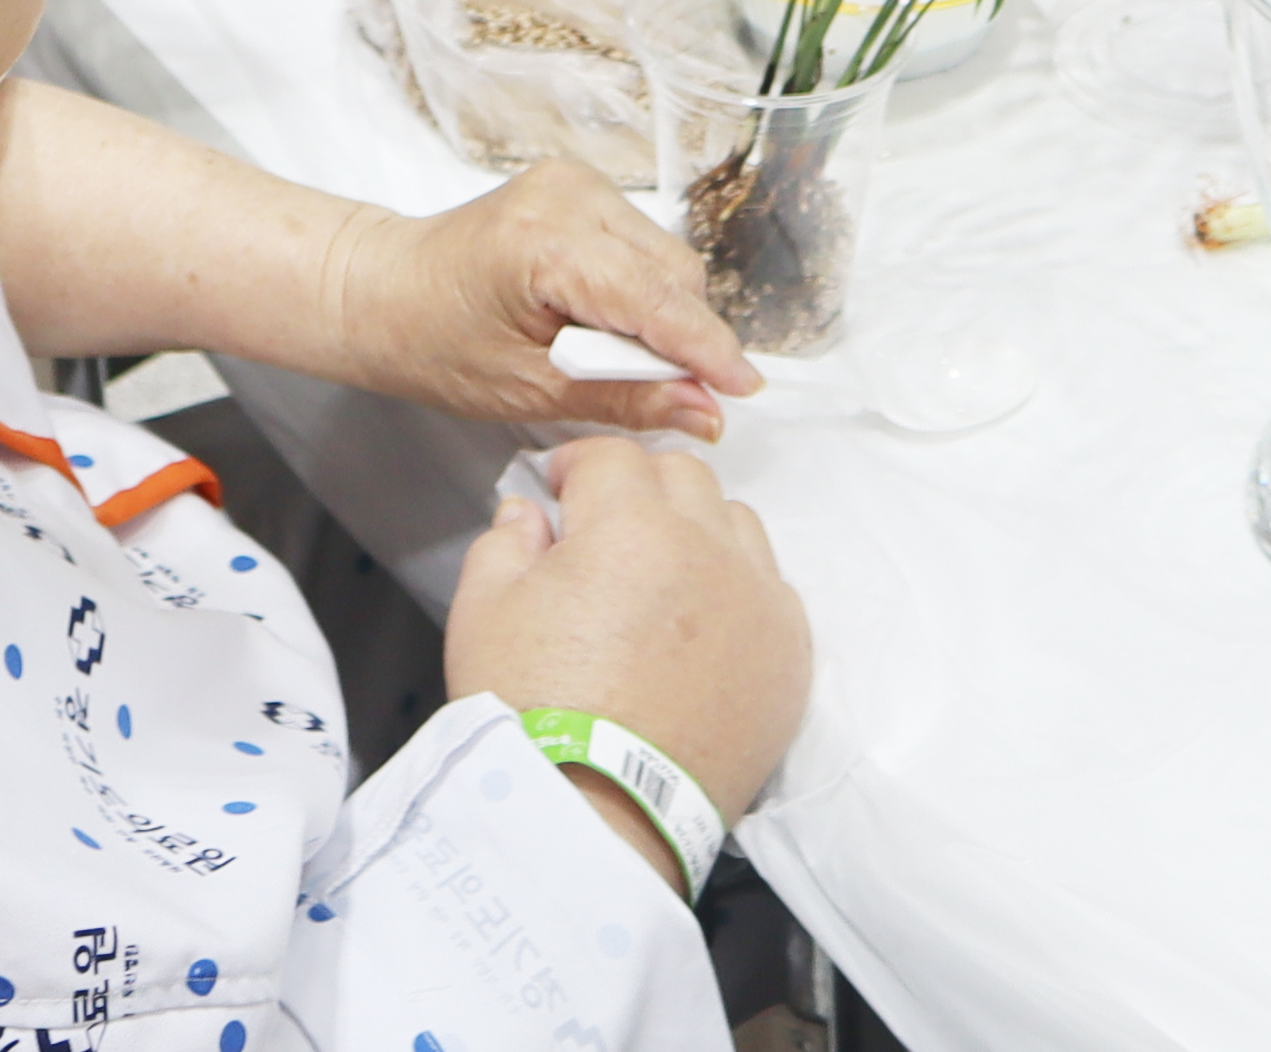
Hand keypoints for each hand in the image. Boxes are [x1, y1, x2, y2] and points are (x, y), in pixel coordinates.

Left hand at [317, 161, 760, 442]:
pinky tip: (603, 322)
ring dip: (661, 312)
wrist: (382, 291)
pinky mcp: (576, 185)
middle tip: (662, 395)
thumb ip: (626, 398)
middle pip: (672, 275)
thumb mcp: (530, 391)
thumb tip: (706, 412)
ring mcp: (574, 182)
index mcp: (548, 243)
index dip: (707, 349)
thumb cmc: (435, 344)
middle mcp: (569, 195)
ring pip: (664, 258)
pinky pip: (640, 243)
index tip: (745, 391)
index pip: (656, 299)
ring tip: (614, 357)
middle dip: (680, 337)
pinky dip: (639, 288)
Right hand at [442, 439, 807, 851]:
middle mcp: (707, 550)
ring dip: (697, 530)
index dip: (578, 466)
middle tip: (607, 528)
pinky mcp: (787, 658)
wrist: (597, 814)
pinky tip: (702, 625)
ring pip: (736, 525)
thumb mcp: (483, 610)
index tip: (561, 492)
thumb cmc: (533, 712)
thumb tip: (530, 514)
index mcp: (630, 525)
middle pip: (684, 477)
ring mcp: (758, 604)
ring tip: (659, 576)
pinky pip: (772, 590)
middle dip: (640, 488)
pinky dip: (739, 590)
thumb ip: (506, 539)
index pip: (612, 456)